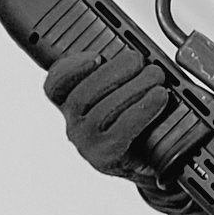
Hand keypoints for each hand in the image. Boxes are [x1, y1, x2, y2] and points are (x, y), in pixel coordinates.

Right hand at [43, 49, 169, 180]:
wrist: (151, 162)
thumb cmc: (137, 126)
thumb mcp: (122, 94)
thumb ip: (119, 74)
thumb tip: (135, 51)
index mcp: (71, 106)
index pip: (55, 85)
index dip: (72, 67)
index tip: (97, 56)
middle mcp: (74, 125)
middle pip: (83, 94)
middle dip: (115, 71)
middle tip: (140, 60)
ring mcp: (88, 144)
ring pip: (103, 110)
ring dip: (134, 87)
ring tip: (156, 76)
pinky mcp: (106, 157)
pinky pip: (122, 130)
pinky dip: (143, 110)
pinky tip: (158, 97)